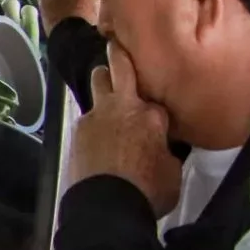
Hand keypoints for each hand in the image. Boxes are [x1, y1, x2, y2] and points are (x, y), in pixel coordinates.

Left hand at [70, 42, 179, 214]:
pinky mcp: (78, 129)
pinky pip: (87, 114)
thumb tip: (162, 146)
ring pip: (99, 84)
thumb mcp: (172, 170)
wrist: (105, 206)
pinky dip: (94, 116)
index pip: (158, 96)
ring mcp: (96, 115)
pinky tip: (96, 127)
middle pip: (119, 68)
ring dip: (102, 79)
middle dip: (118, 53)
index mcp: (153, 115)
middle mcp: (123, 107)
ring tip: (104, 77)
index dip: (158, 98)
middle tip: (116, 43)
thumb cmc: (147, 191)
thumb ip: (166, 149)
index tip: (160, 93)